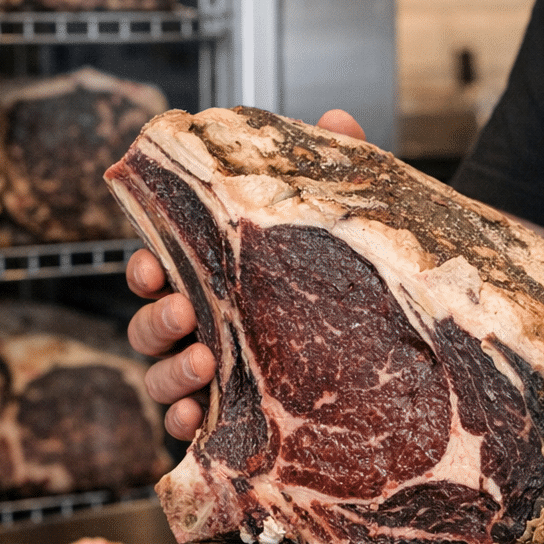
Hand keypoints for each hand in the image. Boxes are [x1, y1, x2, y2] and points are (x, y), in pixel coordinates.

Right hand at [125, 108, 366, 439]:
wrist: (397, 337)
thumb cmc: (349, 272)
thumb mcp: (344, 221)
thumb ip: (335, 169)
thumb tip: (334, 118)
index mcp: (217, 276)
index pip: (159, 268)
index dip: (145, 269)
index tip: (155, 266)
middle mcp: (207, 324)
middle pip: (150, 325)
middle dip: (157, 319)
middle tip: (187, 311)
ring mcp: (215, 372)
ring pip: (160, 376)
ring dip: (171, 372)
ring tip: (206, 363)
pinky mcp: (233, 414)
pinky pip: (189, 425)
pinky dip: (184, 423)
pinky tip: (199, 421)